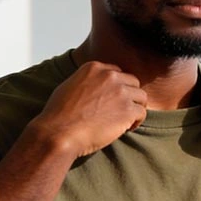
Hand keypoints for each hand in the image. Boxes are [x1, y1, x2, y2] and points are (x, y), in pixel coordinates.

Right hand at [31, 61, 147, 156]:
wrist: (59, 133)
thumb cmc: (59, 115)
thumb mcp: (69, 86)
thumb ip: (87, 81)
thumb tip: (95, 88)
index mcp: (95, 68)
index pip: (117, 72)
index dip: (118, 86)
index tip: (114, 98)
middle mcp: (110, 76)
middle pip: (133, 82)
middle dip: (129, 96)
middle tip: (122, 110)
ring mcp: (121, 92)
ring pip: (141, 97)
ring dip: (135, 108)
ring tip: (126, 120)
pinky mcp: (127, 110)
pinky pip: (142, 113)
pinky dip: (136, 122)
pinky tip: (126, 129)